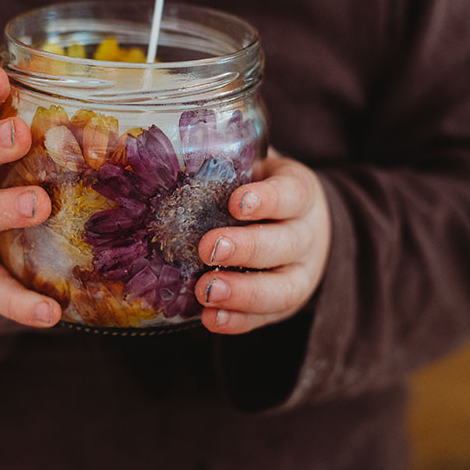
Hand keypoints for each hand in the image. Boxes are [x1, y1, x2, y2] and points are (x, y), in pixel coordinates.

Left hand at [195, 149, 330, 333]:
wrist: (301, 224)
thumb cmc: (260, 189)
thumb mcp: (253, 167)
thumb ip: (224, 161)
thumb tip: (163, 149)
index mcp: (299, 193)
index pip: (291, 194)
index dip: (266, 199)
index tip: (235, 203)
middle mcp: (306, 235)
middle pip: (285, 244)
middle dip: (247, 248)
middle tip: (208, 248)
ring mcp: (300, 273)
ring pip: (283, 288)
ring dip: (243, 292)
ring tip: (206, 291)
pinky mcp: (284, 304)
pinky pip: (266, 317)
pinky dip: (238, 320)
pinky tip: (211, 318)